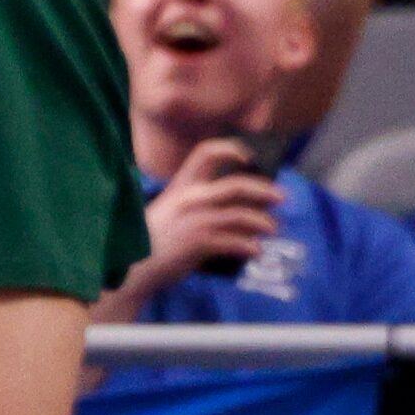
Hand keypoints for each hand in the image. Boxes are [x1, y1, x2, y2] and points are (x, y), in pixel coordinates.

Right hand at [128, 137, 283, 296]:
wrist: (133, 265)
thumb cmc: (153, 240)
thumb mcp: (172, 213)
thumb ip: (200, 208)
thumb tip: (241, 211)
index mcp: (180, 186)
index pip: (205, 154)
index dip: (229, 149)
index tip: (248, 156)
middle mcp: (189, 198)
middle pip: (235, 186)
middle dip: (264, 190)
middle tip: (281, 197)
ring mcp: (194, 220)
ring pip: (241, 215)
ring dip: (263, 222)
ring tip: (273, 229)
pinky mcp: (198, 243)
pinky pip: (235, 242)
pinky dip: (250, 246)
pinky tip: (256, 251)